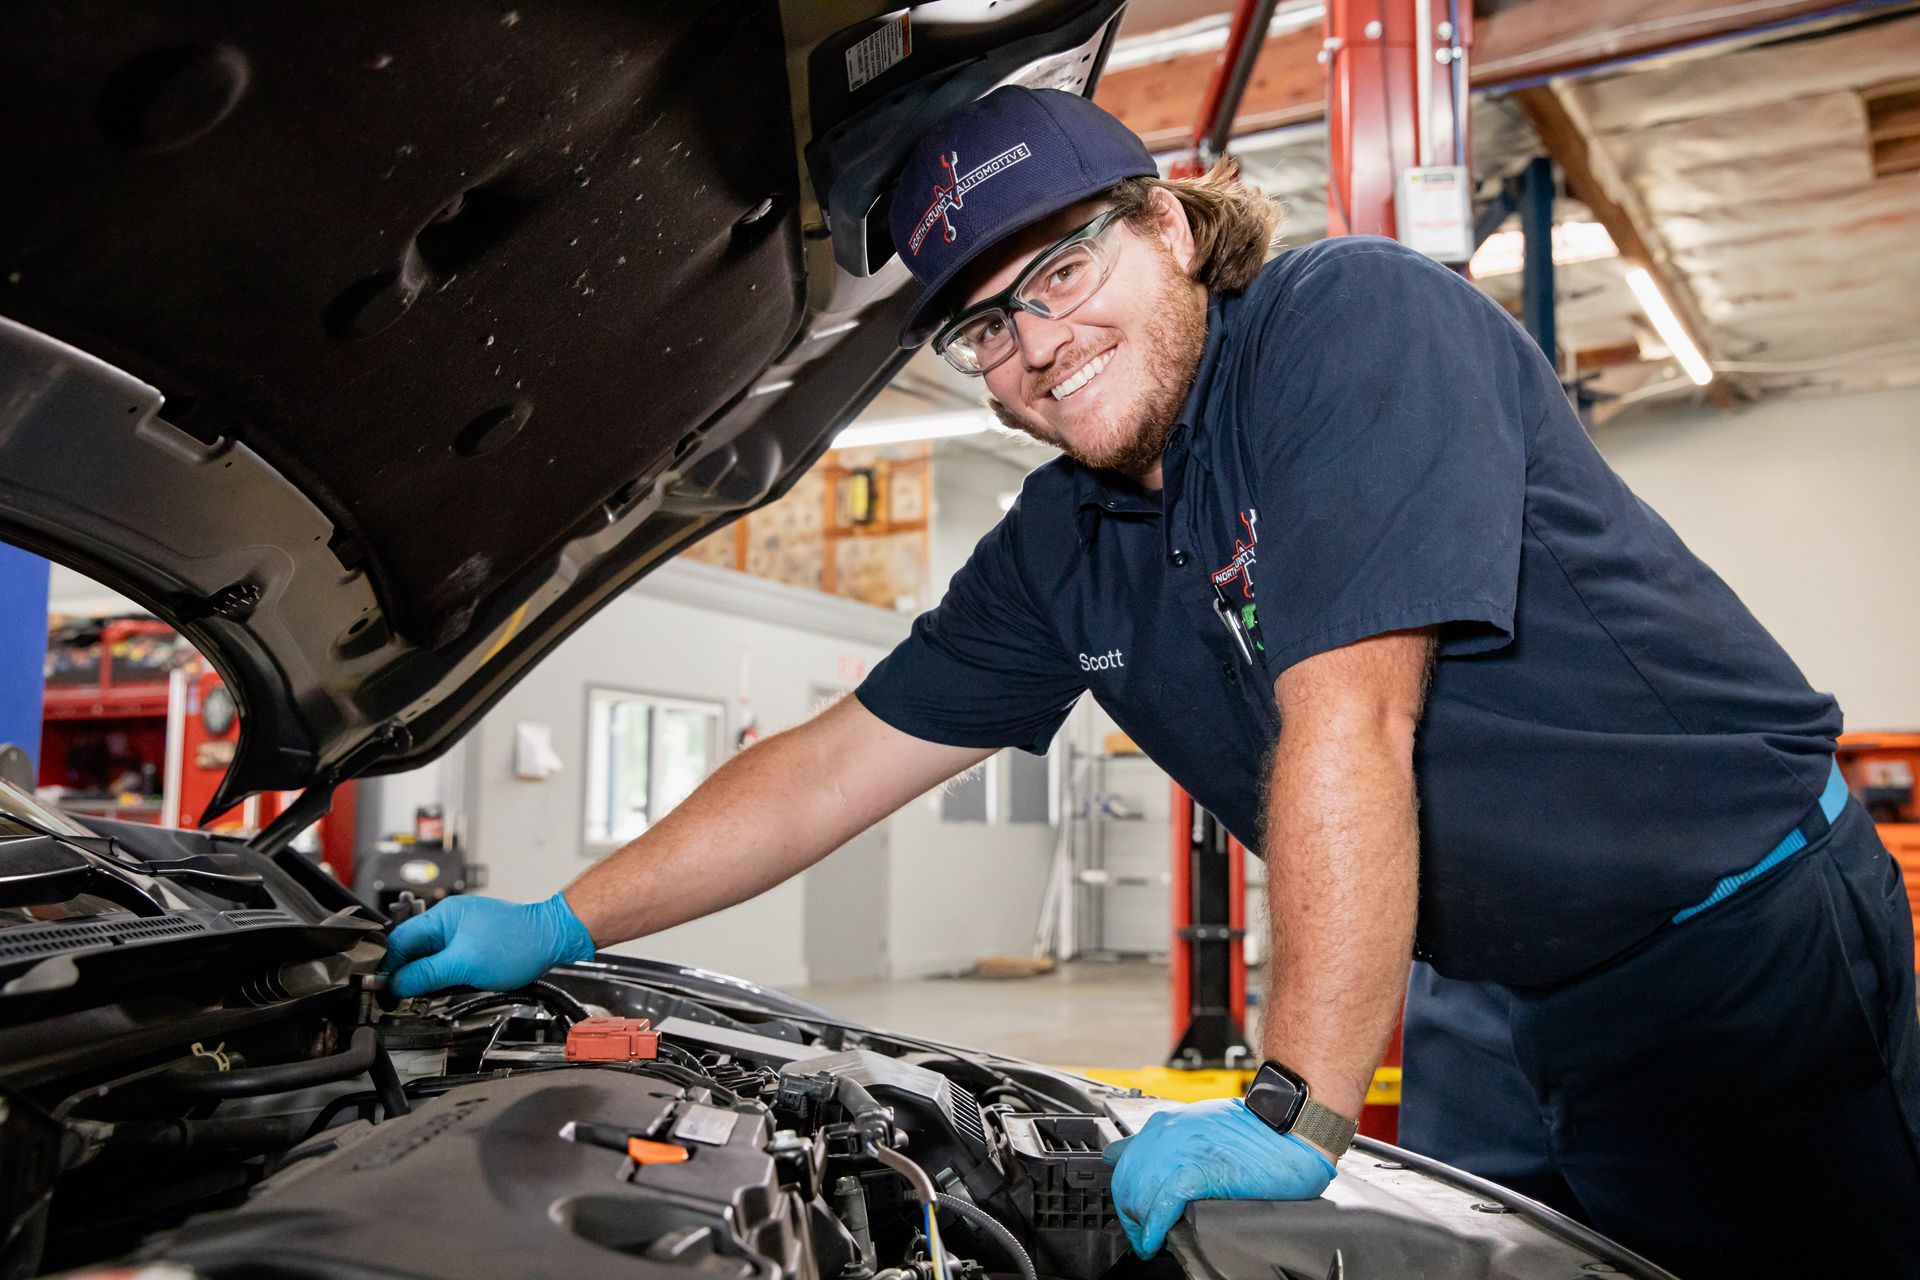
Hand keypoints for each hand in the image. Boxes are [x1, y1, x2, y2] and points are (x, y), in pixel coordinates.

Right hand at [379, 892, 596, 996]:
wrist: (552, 939)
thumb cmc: (518, 943)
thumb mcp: (464, 964)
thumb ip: (426, 974)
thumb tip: (396, 984)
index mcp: (441, 917)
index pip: (399, 942)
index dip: (387, 967)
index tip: (383, 989)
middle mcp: (448, 921)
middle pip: (412, 951)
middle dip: (406, 975)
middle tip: (401, 998)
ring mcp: (461, 932)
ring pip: (429, 959)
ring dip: (425, 977)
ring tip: (424, 994)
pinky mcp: (472, 945)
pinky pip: (446, 962)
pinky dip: (442, 977)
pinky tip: (446, 988)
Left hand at [1102, 1099, 1336, 1257]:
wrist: (1292, 1130)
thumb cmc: (1260, 1129)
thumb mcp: (1206, 1125)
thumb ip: (1179, 1143)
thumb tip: (1162, 1171)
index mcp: (1168, 1123)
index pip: (1123, 1158)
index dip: (1126, 1188)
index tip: (1132, 1207)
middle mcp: (1167, 1134)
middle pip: (1126, 1180)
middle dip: (1129, 1213)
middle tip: (1140, 1234)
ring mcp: (1181, 1151)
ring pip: (1139, 1194)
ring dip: (1139, 1225)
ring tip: (1148, 1243)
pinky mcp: (1199, 1171)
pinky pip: (1163, 1204)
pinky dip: (1154, 1227)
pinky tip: (1156, 1240)